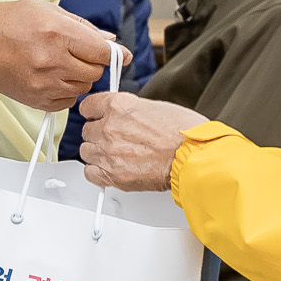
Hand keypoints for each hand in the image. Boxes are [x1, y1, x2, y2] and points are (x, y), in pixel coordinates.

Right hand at [0, 0, 115, 111]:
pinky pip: (67, 102)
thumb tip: (110, 41)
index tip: (119, 55)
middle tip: (76, 54)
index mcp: (58, 34)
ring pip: (83, 88)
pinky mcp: (36, 100)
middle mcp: (53, 61)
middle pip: (95, 72)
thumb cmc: (9, 22)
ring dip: (78, 77)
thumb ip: (82, 27)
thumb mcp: (48, 10)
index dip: (114, 53)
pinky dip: (66, 92)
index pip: (102, 52)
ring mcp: (44, 83)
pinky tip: (52, 77)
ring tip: (60, 64)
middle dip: (92, 63)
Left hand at [79, 90, 206, 191]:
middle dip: (99, 135)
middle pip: (87, 131)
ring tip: (116, 155)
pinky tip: (111, 169)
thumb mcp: (156, 107)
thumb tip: (125, 117)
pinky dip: (99, 172)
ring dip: (98, 153)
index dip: (94, 113)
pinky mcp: (112, 174)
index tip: (97, 117)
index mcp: (119, 105)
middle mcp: (109, 127)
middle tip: (116, 139)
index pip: (88, 106)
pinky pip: (90, 173)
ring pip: (86, 151)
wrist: (193, 158)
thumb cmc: (184, 134)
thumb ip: (132, 111)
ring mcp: (108, 152)